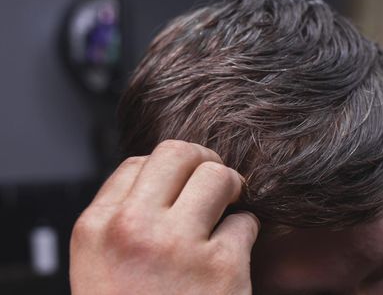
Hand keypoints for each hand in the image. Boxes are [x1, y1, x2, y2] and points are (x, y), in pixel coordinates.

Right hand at [70, 140, 259, 294]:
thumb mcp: (101, 266)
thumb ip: (123, 220)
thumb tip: (164, 179)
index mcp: (96, 228)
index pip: (137, 163)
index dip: (166, 170)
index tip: (181, 183)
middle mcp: (133, 230)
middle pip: (178, 154)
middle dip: (203, 162)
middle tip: (215, 180)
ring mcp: (178, 246)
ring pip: (218, 177)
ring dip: (230, 191)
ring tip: (229, 210)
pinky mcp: (222, 268)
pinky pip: (247, 223)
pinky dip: (246, 235)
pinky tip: (233, 256)